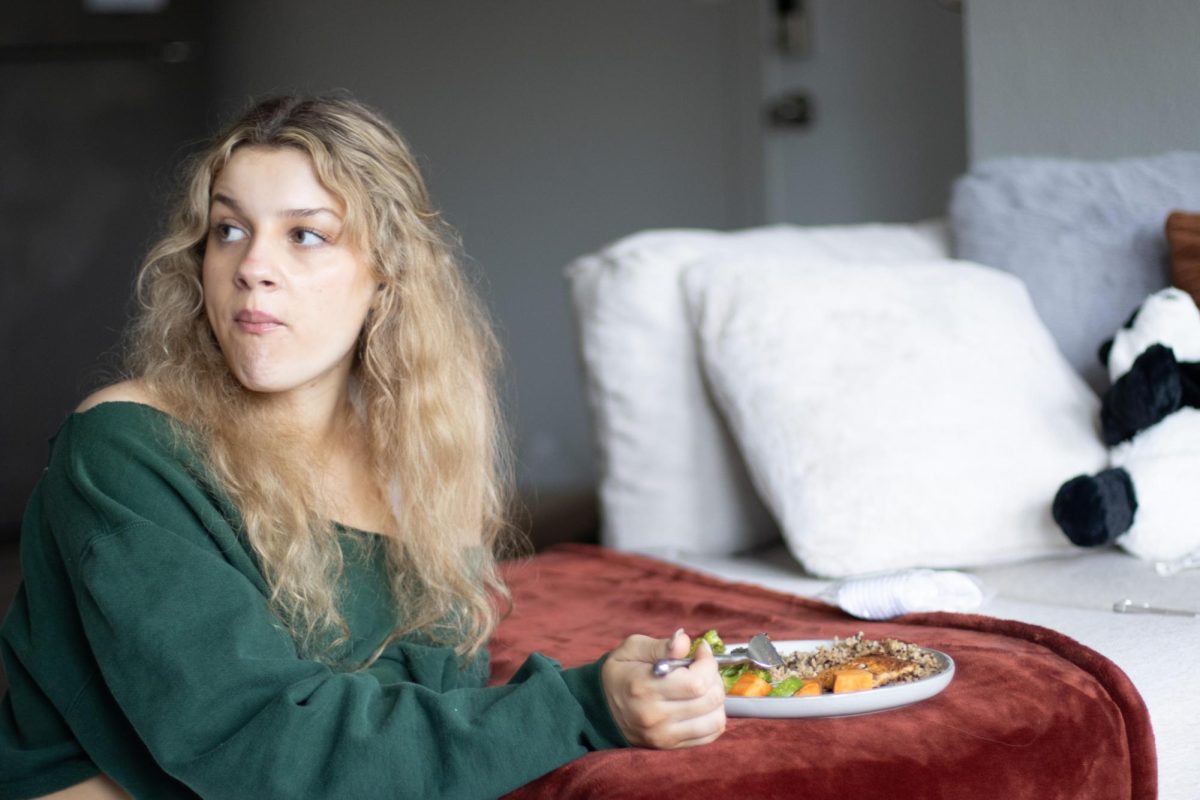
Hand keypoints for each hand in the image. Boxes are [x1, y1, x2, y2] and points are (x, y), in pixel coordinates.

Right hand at [600, 629, 726, 748]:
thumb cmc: (619, 673)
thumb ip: (661, 646)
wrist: (600, 708)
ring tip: (703, 685)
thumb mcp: (631, 649)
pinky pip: (709, 735)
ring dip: (717, 698)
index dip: (707, 662)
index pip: (696, 682)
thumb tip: (685, 641)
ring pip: (715, 719)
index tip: (700, 650)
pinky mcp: (670, 746)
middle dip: (714, 677)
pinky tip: (701, 703)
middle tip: (702, 666)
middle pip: (709, 700)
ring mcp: (663, 735)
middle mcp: (655, 715)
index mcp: (644, 687)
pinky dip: (714, 717)